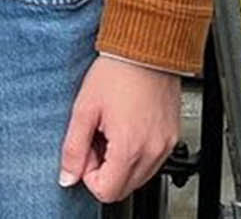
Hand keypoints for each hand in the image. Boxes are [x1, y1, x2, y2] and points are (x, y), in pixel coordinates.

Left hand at [58, 57, 181, 201]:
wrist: (147, 48)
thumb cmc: (117, 71)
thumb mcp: (84, 109)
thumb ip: (73, 148)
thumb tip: (67, 177)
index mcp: (129, 147)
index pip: (107, 191)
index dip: (89, 174)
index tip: (86, 149)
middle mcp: (153, 151)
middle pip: (123, 188)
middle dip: (105, 170)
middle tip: (98, 137)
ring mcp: (166, 145)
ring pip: (139, 177)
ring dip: (121, 163)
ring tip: (113, 129)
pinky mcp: (172, 137)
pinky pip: (153, 161)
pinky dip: (137, 153)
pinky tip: (128, 126)